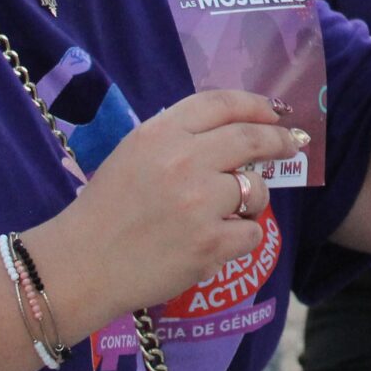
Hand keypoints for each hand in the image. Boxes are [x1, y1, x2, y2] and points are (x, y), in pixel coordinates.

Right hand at [22, 90, 304, 335]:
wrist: (80, 267)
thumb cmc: (105, 210)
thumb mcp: (132, 154)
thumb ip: (178, 137)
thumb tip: (234, 129)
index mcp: (160, 133)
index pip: (221, 103)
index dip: (255, 104)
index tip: (274, 111)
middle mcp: (183, 160)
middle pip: (251, 138)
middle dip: (278, 140)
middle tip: (291, 145)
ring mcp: (199, 202)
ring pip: (256, 189)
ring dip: (255, 198)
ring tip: (238, 209)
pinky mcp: (209, 243)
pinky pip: (251, 232)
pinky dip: (243, 236)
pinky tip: (221, 241)